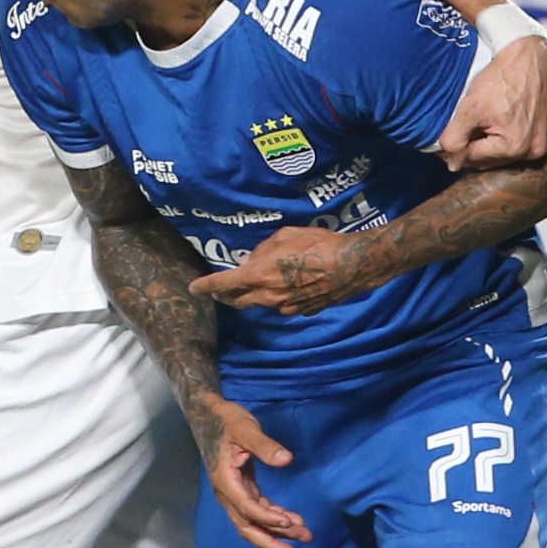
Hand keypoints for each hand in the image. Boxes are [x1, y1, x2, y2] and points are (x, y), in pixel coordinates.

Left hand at [195, 225, 376, 315]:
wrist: (352, 265)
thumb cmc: (318, 244)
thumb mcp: (285, 236)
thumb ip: (264, 249)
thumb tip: (254, 258)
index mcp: (259, 275)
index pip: (224, 284)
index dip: (206, 286)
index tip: (194, 288)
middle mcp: (269, 296)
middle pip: (239, 301)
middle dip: (226, 295)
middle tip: (219, 290)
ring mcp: (286, 307)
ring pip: (263, 302)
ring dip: (256, 293)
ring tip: (262, 279)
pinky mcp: (303, 311)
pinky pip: (284, 304)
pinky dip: (280, 295)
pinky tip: (292, 283)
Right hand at [197, 394, 305, 547]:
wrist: (209, 415)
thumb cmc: (226, 420)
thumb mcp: (245, 428)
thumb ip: (265, 446)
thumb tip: (286, 460)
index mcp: (225, 480)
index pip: (247, 508)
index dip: (267, 518)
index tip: (289, 522)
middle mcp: (227, 493)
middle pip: (247, 526)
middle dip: (270, 542)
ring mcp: (234, 493)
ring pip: (254, 522)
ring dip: (277, 532)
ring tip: (304, 535)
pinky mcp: (242, 489)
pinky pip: (258, 511)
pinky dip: (274, 518)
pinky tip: (292, 520)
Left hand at [437, 31, 546, 170]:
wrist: (530, 53)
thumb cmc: (500, 78)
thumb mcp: (469, 108)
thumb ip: (454, 140)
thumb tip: (452, 166)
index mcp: (514, 147)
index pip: (474, 159)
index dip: (461, 143)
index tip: (460, 127)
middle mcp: (537, 150)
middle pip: (497, 159)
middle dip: (483, 144)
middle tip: (479, 119)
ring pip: (516, 152)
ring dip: (504, 141)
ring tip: (499, 115)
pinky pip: (537, 141)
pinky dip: (526, 134)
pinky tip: (519, 116)